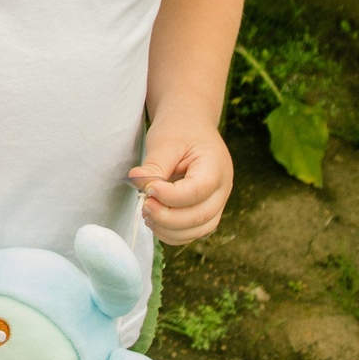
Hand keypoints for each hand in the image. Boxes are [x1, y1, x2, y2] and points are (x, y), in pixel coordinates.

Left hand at [129, 123, 233, 243]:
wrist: (191, 126)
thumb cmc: (180, 131)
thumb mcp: (165, 141)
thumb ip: (154, 165)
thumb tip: (136, 181)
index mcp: (216, 167)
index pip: (198, 191)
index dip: (170, 196)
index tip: (148, 188)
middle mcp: (222, 189)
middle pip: (200, 216)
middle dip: (168, 217)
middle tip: (144, 206)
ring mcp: (217, 202)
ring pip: (199, 230)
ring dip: (169, 229)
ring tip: (147, 213)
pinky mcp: (205, 211)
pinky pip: (193, 232)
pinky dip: (172, 233)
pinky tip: (154, 220)